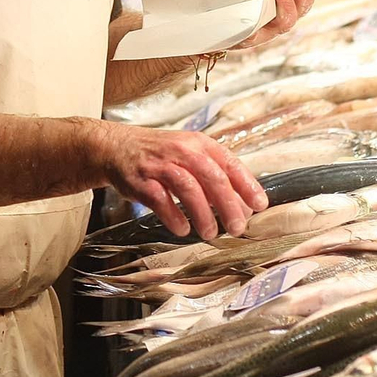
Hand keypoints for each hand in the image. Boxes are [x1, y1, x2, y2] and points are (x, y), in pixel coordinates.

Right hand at [91, 123, 267, 239]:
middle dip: (228, 205)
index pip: (229, 163)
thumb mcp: (189, 154)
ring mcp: (159, 165)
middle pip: (211, 177)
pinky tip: (183, 229)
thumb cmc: (160, 155)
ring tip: (210, 233)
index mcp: (199, 143)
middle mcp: (181, 150)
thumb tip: (244, 207)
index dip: (247, 185)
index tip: (259, 206)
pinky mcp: (140, 180)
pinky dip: (174, 217)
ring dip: (203, 214)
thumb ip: (214, 176)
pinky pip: (160, 200)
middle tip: (237, 227)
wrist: (116, 147)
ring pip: (188, 188)